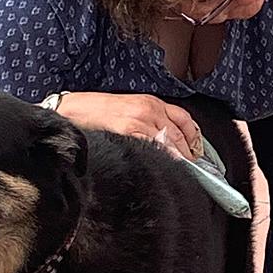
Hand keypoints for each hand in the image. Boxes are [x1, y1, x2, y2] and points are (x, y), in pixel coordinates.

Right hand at [56, 92, 202, 159]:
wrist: (76, 110)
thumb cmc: (100, 111)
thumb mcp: (132, 109)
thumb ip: (151, 121)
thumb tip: (170, 142)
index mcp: (152, 102)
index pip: (185, 119)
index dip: (194, 137)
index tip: (197, 151)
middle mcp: (150, 109)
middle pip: (180, 134)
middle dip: (189, 153)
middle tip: (192, 166)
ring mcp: (141, 120)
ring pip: (171, 142)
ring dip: (179, 158)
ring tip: (182, 170)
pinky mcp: (130, 131)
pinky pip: (154, 147)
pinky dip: (164, 158)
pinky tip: (166, 166)